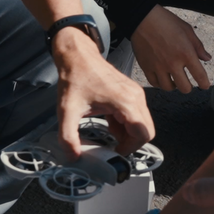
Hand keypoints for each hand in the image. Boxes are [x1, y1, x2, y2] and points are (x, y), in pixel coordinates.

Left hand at [53, 26, 153, 154]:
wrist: (78, 56)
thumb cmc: (75, 77)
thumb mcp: (67, 111)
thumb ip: (68, 137)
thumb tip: (73, 156)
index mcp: (125, 102)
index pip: (143, 134)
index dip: (130, 148)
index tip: (115, 151)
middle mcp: (136, 97)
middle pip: (146, 131)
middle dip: (130, 142)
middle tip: (112, 143)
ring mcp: (136, 93)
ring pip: (142, 123)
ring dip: (127, 133)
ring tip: (108, 129)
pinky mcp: (132, 92)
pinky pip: (137, 115)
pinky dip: (126, 123)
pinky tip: (109, 120)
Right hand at [131, 4, 211, 93]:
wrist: (142, 18)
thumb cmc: (165, 21)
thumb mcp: (187, 30)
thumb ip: (198, 46)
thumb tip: (207, 58)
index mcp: (186, 53)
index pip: (200, 76)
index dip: (204, 83)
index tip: (205, 85)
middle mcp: (172, 63)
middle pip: (185, 88)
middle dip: (189, 87)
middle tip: (188, 82)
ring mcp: (158, 67)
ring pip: (169, 88)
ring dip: (174, 86)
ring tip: (174, 80)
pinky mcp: (146, 67)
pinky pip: (154, 83)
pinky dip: (160, 83)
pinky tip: (162, 78)